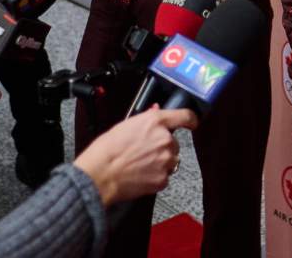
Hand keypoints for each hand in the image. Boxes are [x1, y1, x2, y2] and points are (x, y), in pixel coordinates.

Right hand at [74, 106, 197, 205]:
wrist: (98, 175)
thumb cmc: (106, 151)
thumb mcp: (125, 125)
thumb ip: (146, 120)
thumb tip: (156, 113)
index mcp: (155, 122)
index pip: (185, 116)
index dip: (191, 119)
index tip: (193, 122)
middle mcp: (165, 139)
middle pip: (174, 143)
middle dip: (163, 147)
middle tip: (144, 153)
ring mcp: (166, 160)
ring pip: (171, 160)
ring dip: (160, 162)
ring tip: (139, 165)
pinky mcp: (163, 179)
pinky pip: (164, 177)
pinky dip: (155, 177)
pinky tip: (139, 175)